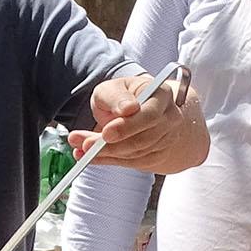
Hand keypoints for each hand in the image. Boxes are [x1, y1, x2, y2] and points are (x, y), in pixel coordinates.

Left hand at [72, 71, 208, 173]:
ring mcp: (166, 138)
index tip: (106, 133)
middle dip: (112, 145)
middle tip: (86, 146)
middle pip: (144, 139)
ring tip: (81, 149)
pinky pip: (133, 162)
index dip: (128, 126)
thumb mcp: (112, 88)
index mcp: (162, 95)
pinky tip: (90, 157)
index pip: (150, 115)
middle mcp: (170, 118)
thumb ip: (116, 96)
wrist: (133, 110)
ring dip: (106, 154)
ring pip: (136, 153)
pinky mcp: (157, 155)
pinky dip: (109, 161)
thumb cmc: (122, 96)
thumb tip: (127, 108)